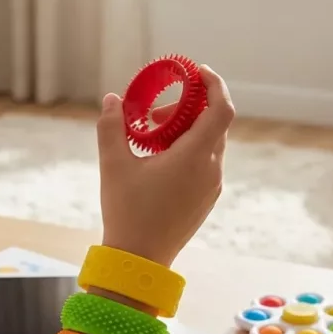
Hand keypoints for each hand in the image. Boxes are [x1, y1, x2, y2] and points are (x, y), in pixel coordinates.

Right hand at [96, 65, 233, 266]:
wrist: (138, 260)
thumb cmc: (126, 212)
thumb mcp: (113, 165)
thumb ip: (112, 127)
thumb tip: (111, 100)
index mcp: (194, 157)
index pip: (221, 108)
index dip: (214, 84)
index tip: (197, 73)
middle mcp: (211, 170)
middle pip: (212, 124)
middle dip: (186, 110)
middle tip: (153, 117)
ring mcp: (211, 187)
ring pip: (209, 145)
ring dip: (186, 132)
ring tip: (152, 142)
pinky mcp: (206, 200)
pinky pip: (206, 164)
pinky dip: (189, 152)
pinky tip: (161, 163)